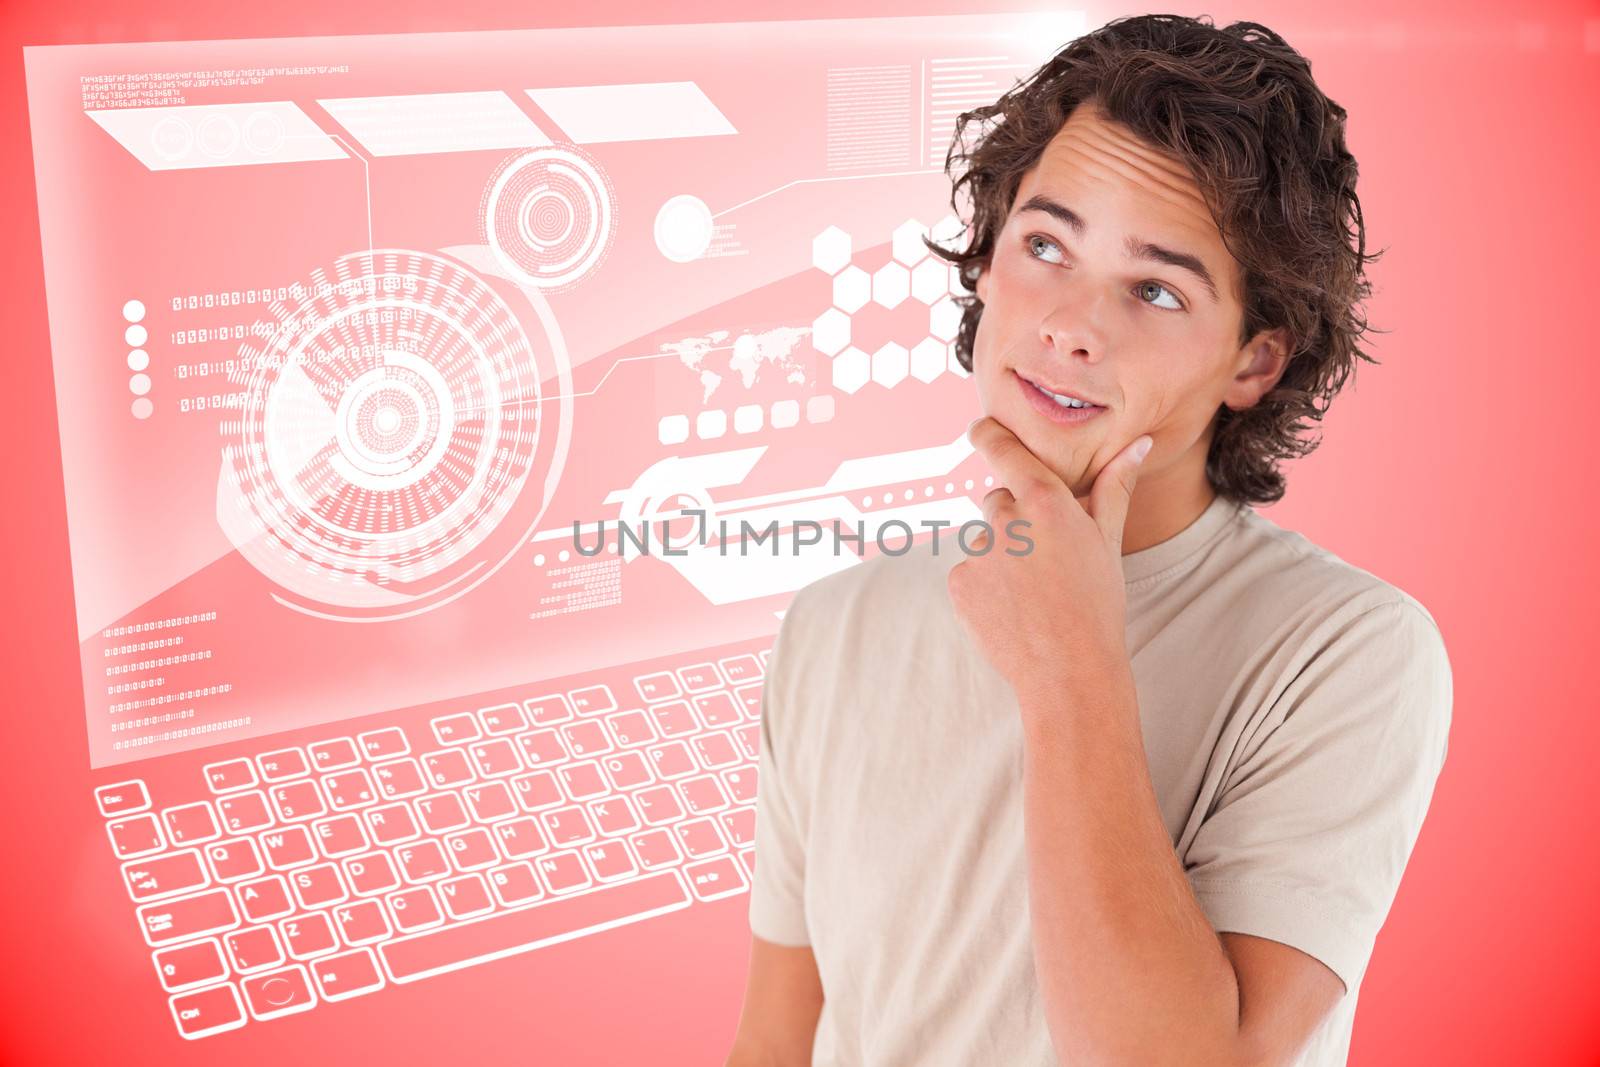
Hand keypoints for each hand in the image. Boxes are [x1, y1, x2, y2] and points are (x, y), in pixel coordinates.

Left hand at [946, 417, 1152, 698]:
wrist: (1069, 670)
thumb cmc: (1097, 603)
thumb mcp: (1108, 540)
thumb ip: (1114, 486)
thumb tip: (1140, 441)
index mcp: (1043, 500)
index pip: (1002, 449)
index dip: (987, 434)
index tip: (978, 428)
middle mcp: (1005, 518)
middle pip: (997, 501)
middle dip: (1015, 521)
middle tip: (1044, 561)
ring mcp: (978, 552)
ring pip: (984, 541)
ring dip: (1000, 557)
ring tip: (1031, 593)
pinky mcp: (959, 583)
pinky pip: (969, 573)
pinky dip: (984, 587)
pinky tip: (1011, 609)